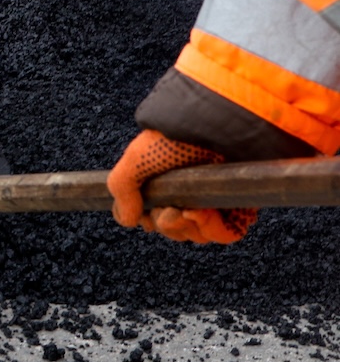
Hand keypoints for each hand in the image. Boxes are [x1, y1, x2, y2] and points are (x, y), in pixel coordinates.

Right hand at [106, 129, 255, 243]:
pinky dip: (209, 229)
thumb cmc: (173, 137)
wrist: (211, 127)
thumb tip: (127, 220)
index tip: (144, 215)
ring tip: (181, 211)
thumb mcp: (136, 159)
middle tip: (164, 211)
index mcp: (170, 181)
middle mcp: (194, 191)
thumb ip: (122, 188)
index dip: (150, 221)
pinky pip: (226, 233)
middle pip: (178, 229)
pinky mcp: (241, 205)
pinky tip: (197, 213)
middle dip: (166, 225)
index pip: (159, 216)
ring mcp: (217, 199)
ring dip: (185, 228)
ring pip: (198, 234)